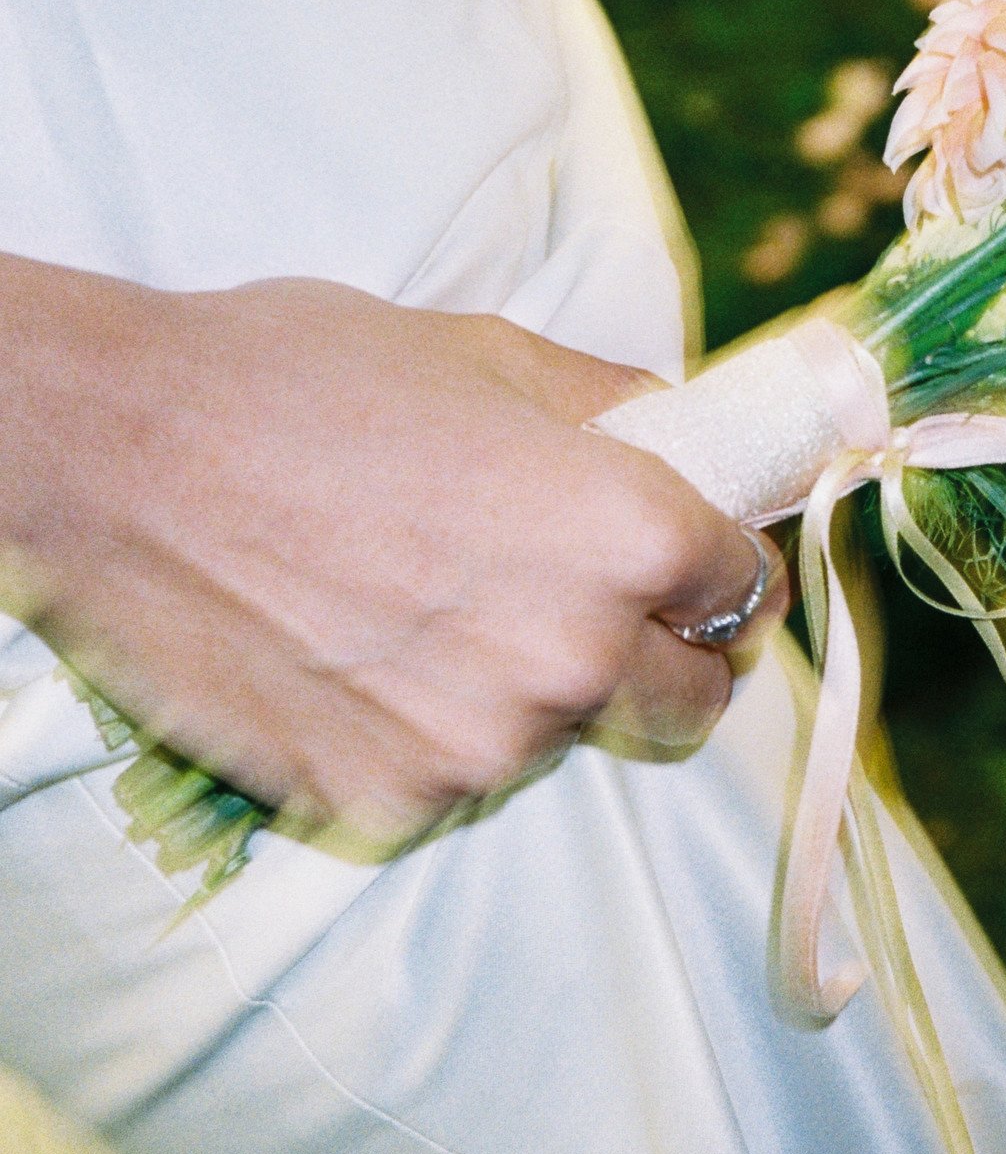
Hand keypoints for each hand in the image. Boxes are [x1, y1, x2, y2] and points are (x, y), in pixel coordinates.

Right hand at [0, 260, 785, 846]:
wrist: (116, 458)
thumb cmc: (295, 381)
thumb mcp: (484, 352)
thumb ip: (613, 408)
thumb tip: (683, 434)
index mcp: (626, 535)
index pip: (742, 587)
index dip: (721, 567)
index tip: (695, 566)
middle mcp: (575, 656)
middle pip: (690, 699)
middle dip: (665, 655)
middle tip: (600, 610)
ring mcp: (481, 746)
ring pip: (563, 738)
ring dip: (532, 692)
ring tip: (433, 609)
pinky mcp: (388, 801)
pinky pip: (455, 778)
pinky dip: (431, 734)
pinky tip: (364, 656)